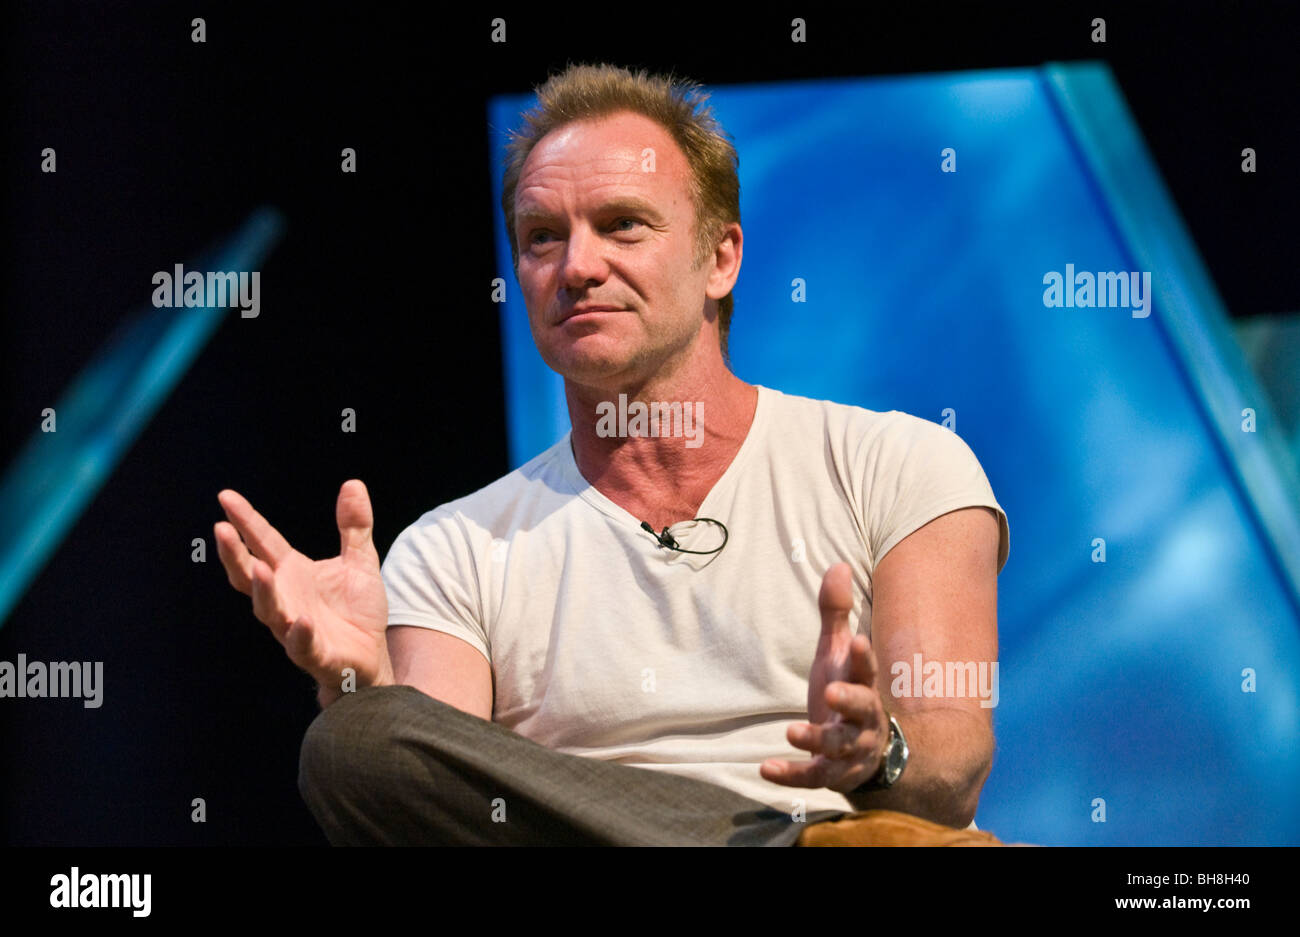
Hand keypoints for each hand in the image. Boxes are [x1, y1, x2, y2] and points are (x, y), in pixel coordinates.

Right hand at [214, 480, 391, 699]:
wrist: (374, 655)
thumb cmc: (358, 610)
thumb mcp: (360, 561)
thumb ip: (354, 526)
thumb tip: (354, 484)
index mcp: (292, 573)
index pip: (262, 542)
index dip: (245, 520)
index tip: (225, 497)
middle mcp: (285, 598)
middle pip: (250, 576)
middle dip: (234, 555)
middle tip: (221, 529)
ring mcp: (295, 627)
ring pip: (269, 610)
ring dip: (263, 591)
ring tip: (258, 568)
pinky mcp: (314, 653)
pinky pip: (301, 645)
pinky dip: (298, 633)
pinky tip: (299, 620)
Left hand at [760, 562, 891, 793]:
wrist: (867, 753)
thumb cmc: (846, 692)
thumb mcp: (838, 653)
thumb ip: (837, 614)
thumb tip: (838, 565)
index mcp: (863, 686)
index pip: (867, 670)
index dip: (864, 658)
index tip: (860, 641)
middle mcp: (864, 719)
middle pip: (863, 710)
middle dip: (850, 702)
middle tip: (831, 692)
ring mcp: (851, 750)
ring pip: (839, 748)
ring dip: (816, 740)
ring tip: (792, 731)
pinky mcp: (833, 774)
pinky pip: (815, 778)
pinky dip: (792, 774)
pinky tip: (765, 768)